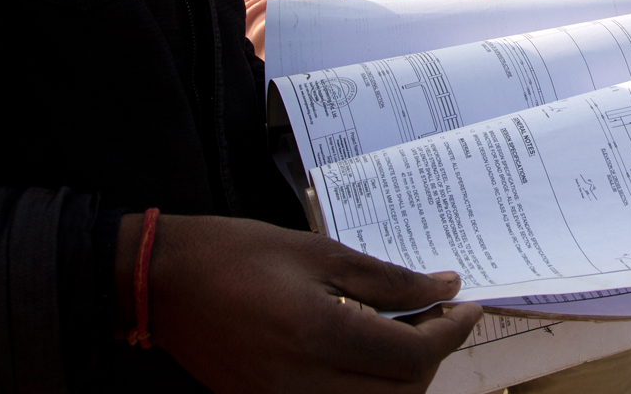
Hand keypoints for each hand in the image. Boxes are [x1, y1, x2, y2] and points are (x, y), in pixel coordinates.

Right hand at [116, 214, 481, 392]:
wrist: (163, 281)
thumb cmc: (238, 253)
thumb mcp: (321, 252)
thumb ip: (388, 278)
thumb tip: (443, 288)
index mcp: (320, 335)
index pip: (413, 355)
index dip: (451, 331)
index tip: (467, 306)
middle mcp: (304, 383)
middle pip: (402, 391)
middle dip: (433, 354)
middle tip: (440, 314)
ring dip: (403, 376)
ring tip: (409, 332)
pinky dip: (367, 386)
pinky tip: (370, 351)